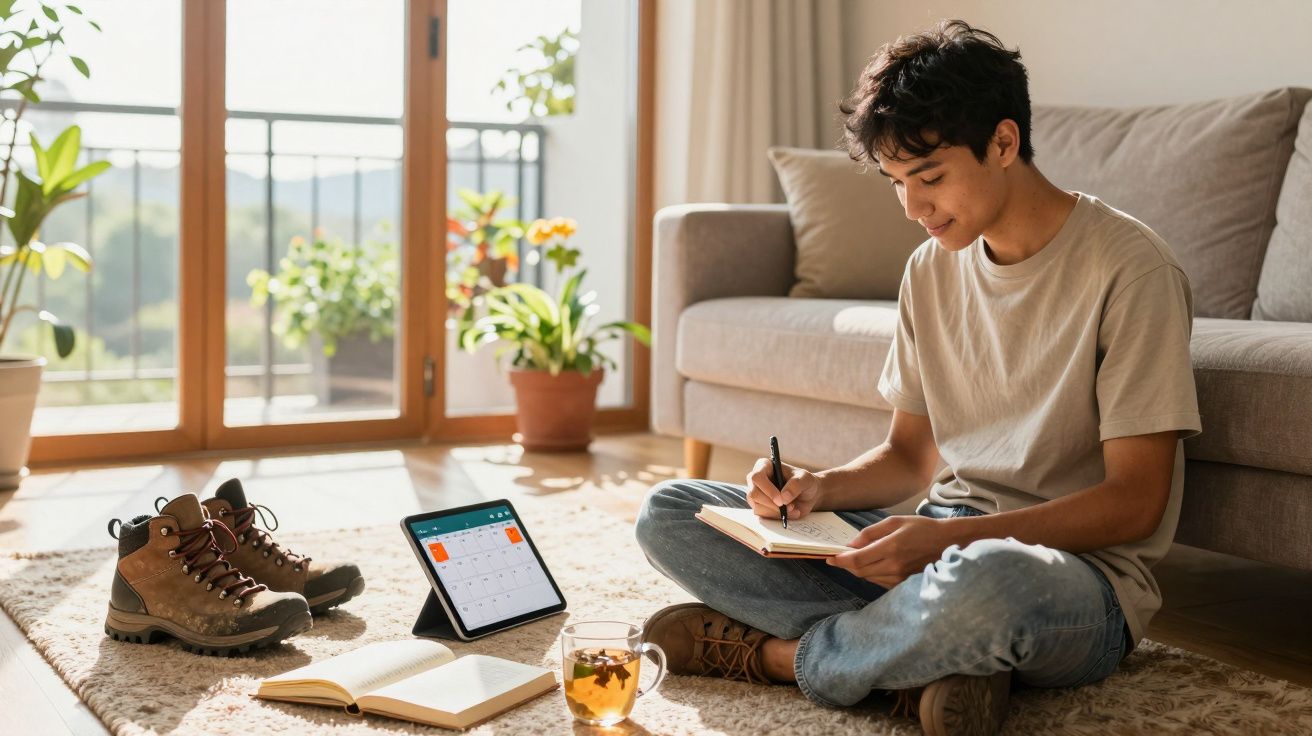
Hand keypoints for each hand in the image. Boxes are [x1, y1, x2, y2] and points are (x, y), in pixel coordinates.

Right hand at [745, 458, 821, 520]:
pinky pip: (763, 516)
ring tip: (793, 508)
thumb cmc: (804, 481)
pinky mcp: (760, 507)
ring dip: (776, 512)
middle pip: (754, 494)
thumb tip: (783, 497)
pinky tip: (788, 513)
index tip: (780, 500)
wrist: (808, 494)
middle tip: (790, 507)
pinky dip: (777, 517)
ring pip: (757, 507)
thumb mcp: (805, 479)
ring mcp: (756, 494)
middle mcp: (756, 480)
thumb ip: (796, 485)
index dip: (767, 489)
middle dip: (772, 504)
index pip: (757, 477)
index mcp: (764, 466)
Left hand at [826, 515, 953, 587]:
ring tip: (854, 559)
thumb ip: (871, 533)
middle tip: (838, 558)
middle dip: (846, 565)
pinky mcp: (903, 583)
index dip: (840, 560)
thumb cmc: (921, 529)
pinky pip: (879, 582)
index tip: (830, 558)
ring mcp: (900, 577)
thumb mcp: (895, 522)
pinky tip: (871, 565)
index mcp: (891, 548)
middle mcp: (894, 566)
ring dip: (858, 570)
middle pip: (860, 571)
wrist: (948, 543)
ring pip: (868, 578)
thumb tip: (852, 544)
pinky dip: (871, 574)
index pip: (858, 560)